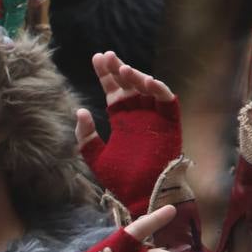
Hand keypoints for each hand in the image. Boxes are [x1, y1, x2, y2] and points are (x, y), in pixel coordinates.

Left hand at [76, 51, 180, 218]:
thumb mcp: (96, 158)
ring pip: (148, 88)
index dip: (106, 75)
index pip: (113, 91)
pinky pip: (167, 100)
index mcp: (122, 120)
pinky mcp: (170, 123)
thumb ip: (86, 137)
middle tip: (106, 56)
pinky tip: (145, 80)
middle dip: (117, 68)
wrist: (142, 194)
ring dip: (136, 75)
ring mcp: (154, 117)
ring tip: (122, 69)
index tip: (96, 58)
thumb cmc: (121, 179)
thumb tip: (80, 110)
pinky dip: (158, 88)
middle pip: (129, 84)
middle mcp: (138, 115)